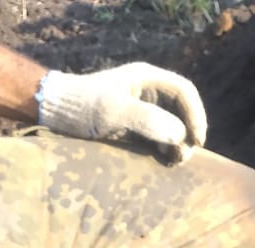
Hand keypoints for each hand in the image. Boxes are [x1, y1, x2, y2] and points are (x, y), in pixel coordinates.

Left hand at [37, 63, 206, 159]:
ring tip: (174, 161)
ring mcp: (144, 110)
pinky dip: (168, 150)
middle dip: (188, 132)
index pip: (184, 92)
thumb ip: (147, 120)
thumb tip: (179, 135)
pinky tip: (165, 161)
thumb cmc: (83, 109)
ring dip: (179, 144)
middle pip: (183, 110)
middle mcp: (149, 92)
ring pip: (174, 126)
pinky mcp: (136, 128)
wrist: (57, 115)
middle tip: (183, 156)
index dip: (196, 115)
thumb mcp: (113, 111)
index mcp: (147, 78)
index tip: (196, 141)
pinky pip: (161, 138)